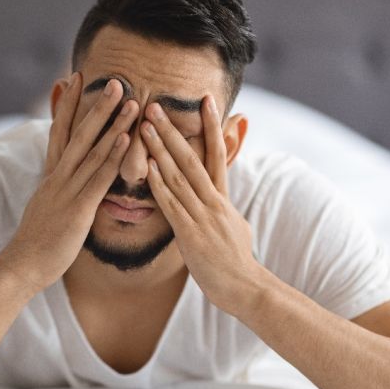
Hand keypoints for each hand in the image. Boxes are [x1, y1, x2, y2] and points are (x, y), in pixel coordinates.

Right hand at [0, 73, 138, 294]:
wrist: (22, 265)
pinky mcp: (79, 208)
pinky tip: (125, 140)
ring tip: (130, 101)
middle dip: (97, 104)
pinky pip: (98, 178)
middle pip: (79, 133)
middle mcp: (59, 177)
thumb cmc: (37, 242)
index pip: (59, 132)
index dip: (67, 105)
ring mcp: (68, 190)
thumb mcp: (47, 207)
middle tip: (116, 80)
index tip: (74, 79)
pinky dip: (112, 157)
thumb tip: (61, 179)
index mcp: (51, 176)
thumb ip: (57, 189)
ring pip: (93, 150)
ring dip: (113, 124)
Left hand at [140, 96, 261, 313]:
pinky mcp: (191, 234)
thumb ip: (223, 208)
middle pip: (192, 157)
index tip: (203, 100)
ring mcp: (203, 217)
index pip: (218, 153)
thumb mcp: (236, 226)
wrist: (245, 288)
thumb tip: (221, 197)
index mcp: (223, 198)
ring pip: (179, 176)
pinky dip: (160, 185)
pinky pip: (172, 205)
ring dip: (160, 149)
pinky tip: (148, 168)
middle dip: (172, 130)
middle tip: (155, 105)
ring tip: (145, 126)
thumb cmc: (238, 262)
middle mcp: (214, 201)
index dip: (211, 125)